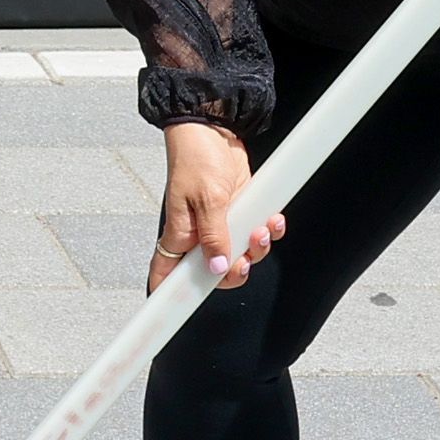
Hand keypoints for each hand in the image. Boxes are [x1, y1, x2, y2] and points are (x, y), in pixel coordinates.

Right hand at [154, 121, 284, 291]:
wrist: (213, 129)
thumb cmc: (196, 158)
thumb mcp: (207, 200)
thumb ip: (213, 236)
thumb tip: (216, 267)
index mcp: (179, 236)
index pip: (167, 276)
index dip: (171, 297)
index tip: (180, 310)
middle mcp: (198, 236)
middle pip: (215, 273)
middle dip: (236, 271)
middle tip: (245, 258)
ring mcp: (220, 225)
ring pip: (241, 255)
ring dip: (258, 248)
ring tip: (262, 229)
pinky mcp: (239, 213)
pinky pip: (255, 233)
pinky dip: (268, 230)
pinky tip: (272, 219)